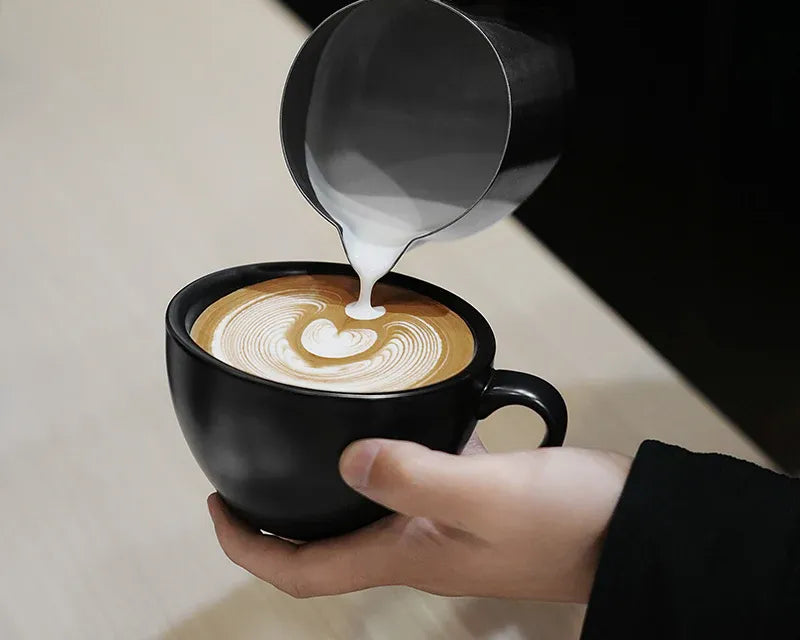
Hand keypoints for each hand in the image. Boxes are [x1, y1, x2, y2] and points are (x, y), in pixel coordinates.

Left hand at [208, 437, 630, 601]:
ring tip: (302, 449)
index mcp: (407, 553)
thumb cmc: (567, 522)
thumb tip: (348, 459)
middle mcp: (417, 546)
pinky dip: (381, 461)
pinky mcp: (468, 501)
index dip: (249, 547)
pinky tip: (388, 425)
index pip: (304, 571)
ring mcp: (442, 526)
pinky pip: (406, 483)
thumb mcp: (486, 492)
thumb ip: (415, 474)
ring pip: (361, 514)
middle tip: (247, 480)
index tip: (218, 507)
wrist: (629, 529)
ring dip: (325, 489)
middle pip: (323, 546)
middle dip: (275, 521)